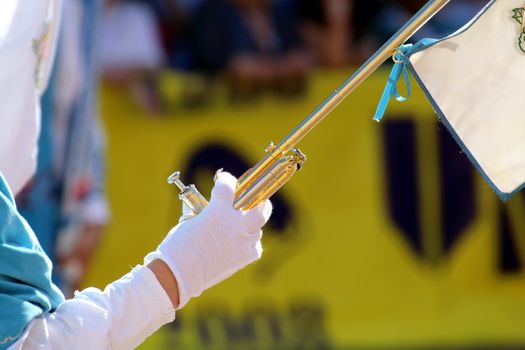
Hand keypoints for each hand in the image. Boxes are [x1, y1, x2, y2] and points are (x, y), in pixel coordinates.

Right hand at [145, 171, 271, 308]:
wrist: (178, 274)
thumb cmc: (180, 245)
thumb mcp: (190, 220)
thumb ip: (205, 210)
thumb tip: (210, 205)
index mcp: (218, 210)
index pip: (228, 185)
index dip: (226, 181)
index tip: (224, 181)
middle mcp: (235, 224)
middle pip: (260, 207)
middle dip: (260, 202)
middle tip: (256, 200)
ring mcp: (243, 241)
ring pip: (257, 228)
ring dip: (249, 226)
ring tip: (239, 227)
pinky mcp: (245, 257)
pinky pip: (254, 247)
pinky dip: (248, 244)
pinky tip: (238, 244)